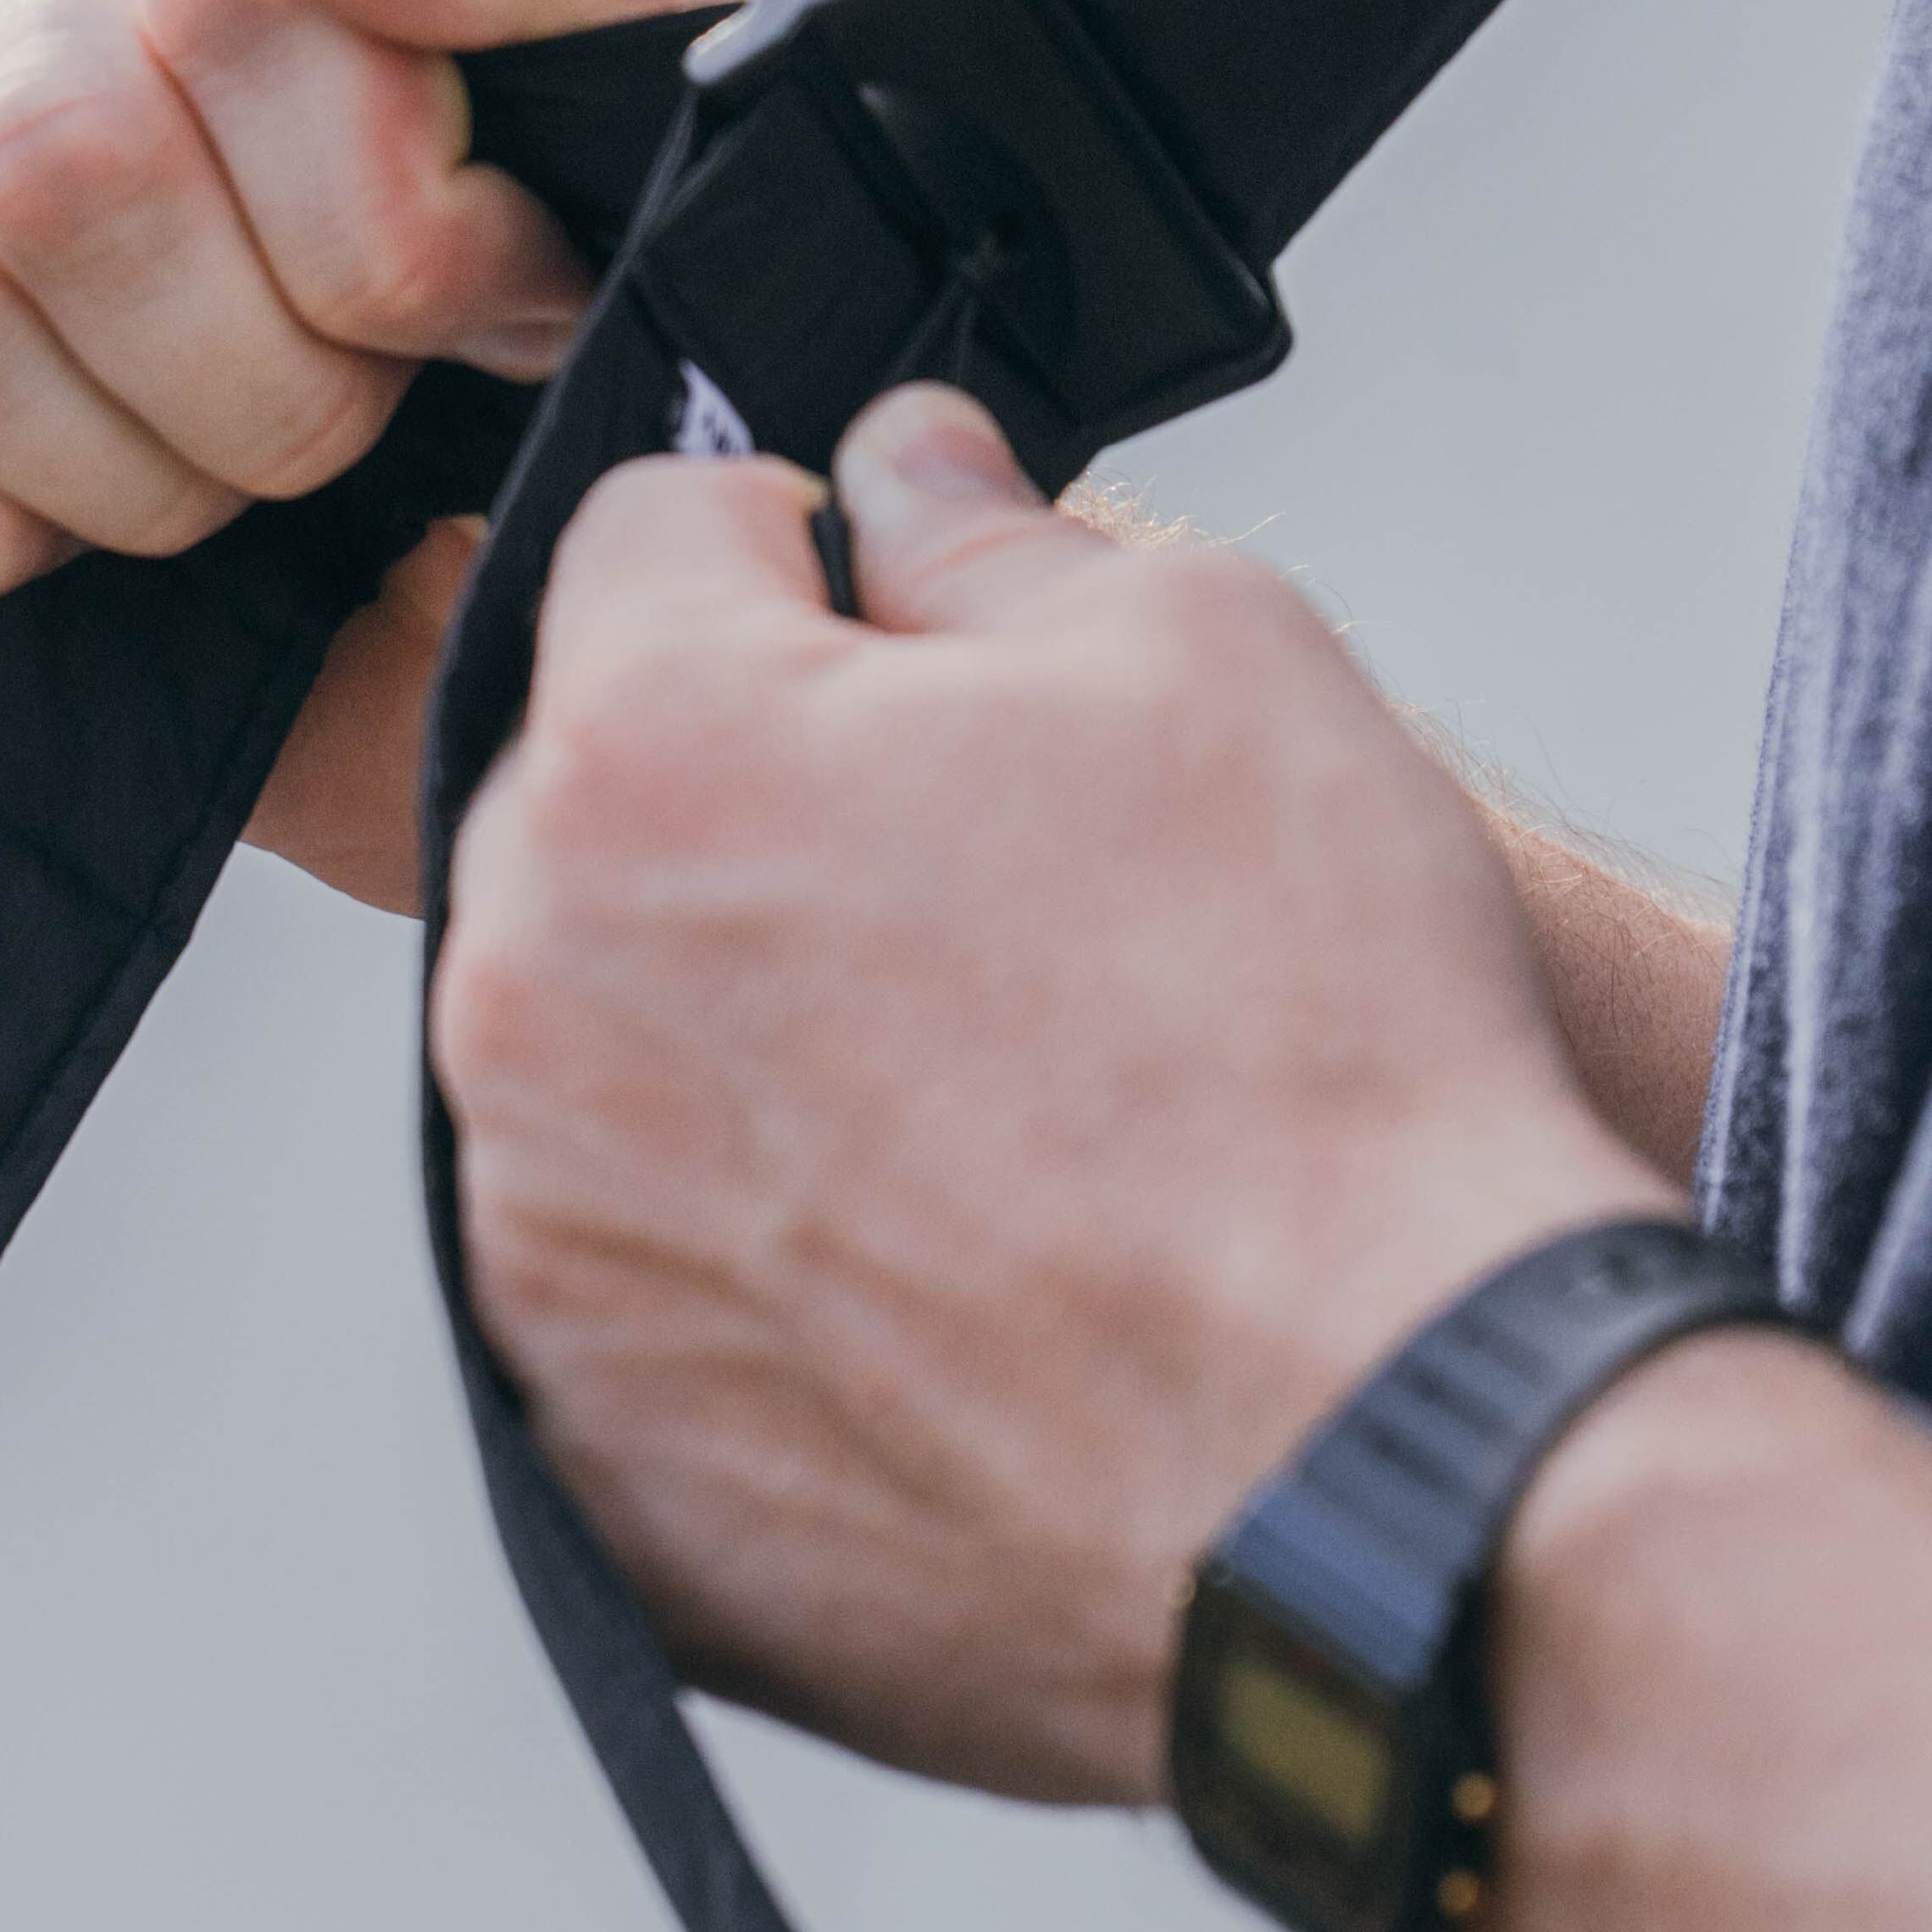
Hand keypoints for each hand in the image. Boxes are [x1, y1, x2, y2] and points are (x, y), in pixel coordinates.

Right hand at [0, 0, 752, 898]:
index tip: (518, 273)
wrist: (577, 323)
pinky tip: (100, 496)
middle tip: (388, 391)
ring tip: (266, 438)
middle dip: (272, 367)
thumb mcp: (663, 60)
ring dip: (132, 460)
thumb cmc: (619, 182)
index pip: (233, 1)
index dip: (400, 223)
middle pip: (59, 168)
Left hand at [435, 386, 1660, 1806]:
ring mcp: (548, 1253)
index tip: (907, 626)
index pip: (646, 536)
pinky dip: (758, 1261)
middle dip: (758, 794)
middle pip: (598, 800)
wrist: (1398, 1462)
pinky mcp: (605, 1457)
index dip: (803, 551)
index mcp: (647, 759)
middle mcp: (533, 1001)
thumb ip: (984, 526)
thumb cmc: (1312, 1060)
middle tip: (998, 883)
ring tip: (999, 1098)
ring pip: (606, 1050)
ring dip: (742, 1033)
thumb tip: (897, 469)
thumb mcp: (1208, 645)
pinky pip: (640, 1286)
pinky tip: (951, 1266)